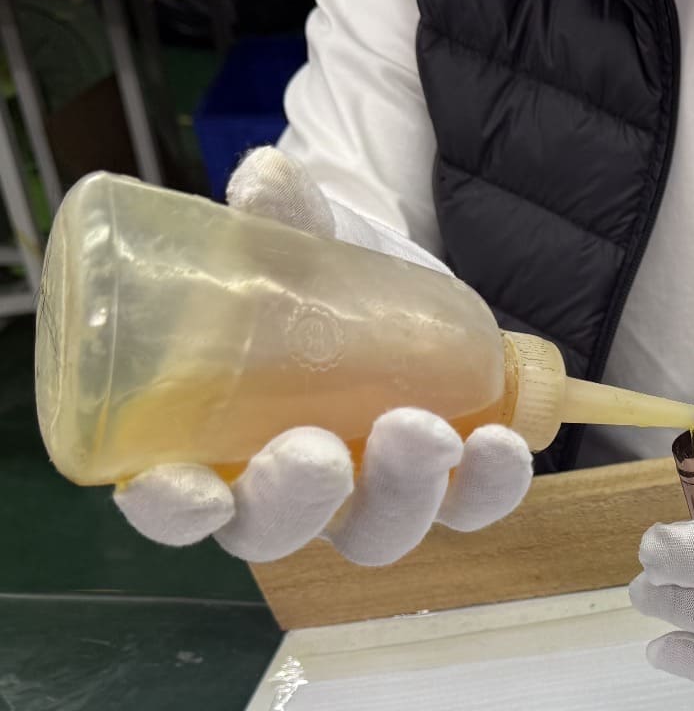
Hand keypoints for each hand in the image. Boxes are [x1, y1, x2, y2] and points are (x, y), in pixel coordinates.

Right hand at [112, 148, 532, 565]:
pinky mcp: (440, 487)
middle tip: (321, 453)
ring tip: (432, 434)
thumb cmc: (311, 279)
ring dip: (402, 493)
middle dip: (299, 502)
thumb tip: (266, 179)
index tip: (195, 491)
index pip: (173, 506)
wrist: (392, 281)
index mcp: (209, 444)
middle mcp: (280, 490)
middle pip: (276, 530)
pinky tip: (503, 445)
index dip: (175, 513)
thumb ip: (280, 219)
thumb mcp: (295, 245)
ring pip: (374, 531)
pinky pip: (465, 507)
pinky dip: (486, 487)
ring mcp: (362, 497)